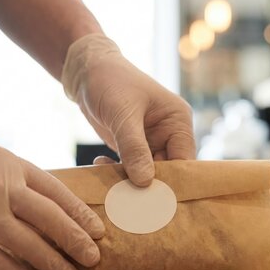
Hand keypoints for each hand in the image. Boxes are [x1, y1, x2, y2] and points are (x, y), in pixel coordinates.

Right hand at [0, 139, 104, 269]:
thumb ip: (15, 178)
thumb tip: (46, 205)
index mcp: (8, 163)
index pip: (55, 189)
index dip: (79, 212)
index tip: (97, 229)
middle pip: (48, 217)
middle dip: (75, 239)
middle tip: (93, 257)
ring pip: (28, 243)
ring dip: (53, 263)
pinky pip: (0, 262)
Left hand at [62, 34, 195, 186]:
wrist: (85, 70)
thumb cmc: (109, 81)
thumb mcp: (123, 114)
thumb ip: (134, 148)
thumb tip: (145, 182)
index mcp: (178, 121)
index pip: (184, 160)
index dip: (172, 181)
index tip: (152, 199)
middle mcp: (170, 133)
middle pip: (167, 171)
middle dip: (148, 185)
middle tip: (127, 197)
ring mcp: (151, 141)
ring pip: (147, 173)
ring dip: (129, 180)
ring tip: (109, 181)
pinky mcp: (133, 146)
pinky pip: (130, 168)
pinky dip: (117, 171)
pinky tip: (100, 164)